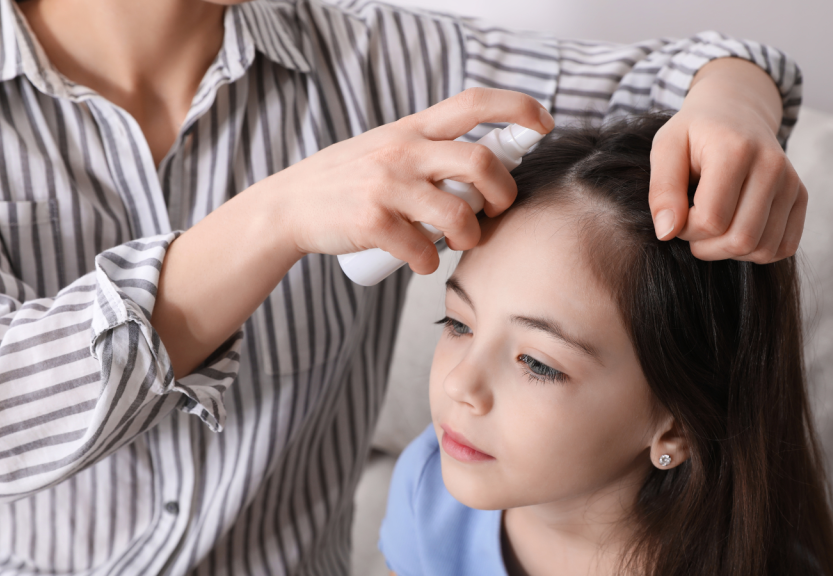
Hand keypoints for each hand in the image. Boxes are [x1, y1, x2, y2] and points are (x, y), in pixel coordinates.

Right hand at [261, 88, 554, 273]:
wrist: (290, 205)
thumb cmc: (348, 180)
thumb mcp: (388, 147)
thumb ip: (430, 149)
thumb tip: (486, 169)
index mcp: (412, 128)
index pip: (474, 102)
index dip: (517, 107)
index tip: (542, 124)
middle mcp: (403, 151)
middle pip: (480, 163)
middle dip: (503, 194)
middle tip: (496, 212)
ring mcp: (387, 186)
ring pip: (458, 215)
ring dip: (470, 237)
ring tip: (460, 243)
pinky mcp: (372, 222)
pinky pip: (422, 251)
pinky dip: (429, 265)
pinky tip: (422, 263)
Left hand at [648, 58, 806, 262]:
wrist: (735, 112)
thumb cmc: (695, 134)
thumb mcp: (666, 149)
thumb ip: (662, 190)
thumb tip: (667, 232)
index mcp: (735, 150)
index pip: (711, 220)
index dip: (685, 229)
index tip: (678, 212)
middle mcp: (771, 166)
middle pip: (740, 240)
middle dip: (706, 246)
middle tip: (692, 225)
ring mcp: (791, 182)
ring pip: (762, 249)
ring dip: (729, 251)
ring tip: (713, 226)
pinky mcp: (800, 197)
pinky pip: (783, 248)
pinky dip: (756, 251)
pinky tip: (736, 230)